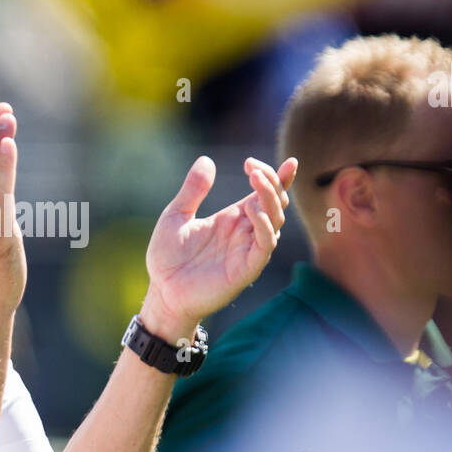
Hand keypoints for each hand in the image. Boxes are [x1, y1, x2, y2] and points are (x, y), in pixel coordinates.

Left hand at [139, 155, 297, 341]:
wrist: (162, 292)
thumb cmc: (168, 257)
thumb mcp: (175, 215)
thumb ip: (193, 190)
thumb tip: (206, 160)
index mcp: (233, 218)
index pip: (264, 194)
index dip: (280, 178)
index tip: (290, 161)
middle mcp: (245, 232)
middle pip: (274, 204)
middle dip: (273, 183)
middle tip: (254, 168)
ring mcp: (247, 250)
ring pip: (274, 221)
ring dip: (269, 200)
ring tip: (255, 182)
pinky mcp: (246, 269)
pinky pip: (264, 246)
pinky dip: (263, 226)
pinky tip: (252, 211)